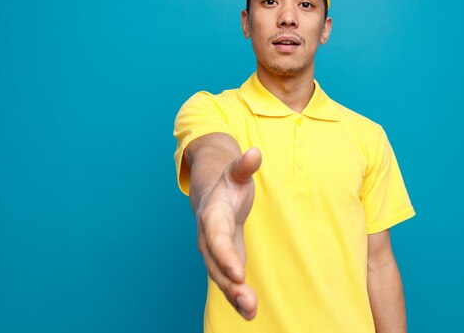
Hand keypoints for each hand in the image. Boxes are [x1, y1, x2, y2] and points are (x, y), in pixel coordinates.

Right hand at [196, 147, 261, 319]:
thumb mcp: (236, 172)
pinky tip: (250, 311)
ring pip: (220, 276)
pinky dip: (237, 297)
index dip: (225, 255)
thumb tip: (255, 153)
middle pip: (216, 263)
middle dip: (229, 283)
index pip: (216, 237)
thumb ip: (244, 166)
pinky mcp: (225, 261)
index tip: (238, 273)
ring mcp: (215, 252)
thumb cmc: (228, 183)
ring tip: (251, 311)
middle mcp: (208, 237)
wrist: (212, 193)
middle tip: (247, 299)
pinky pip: (228, 281)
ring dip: (234, 295)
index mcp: (212, 215)